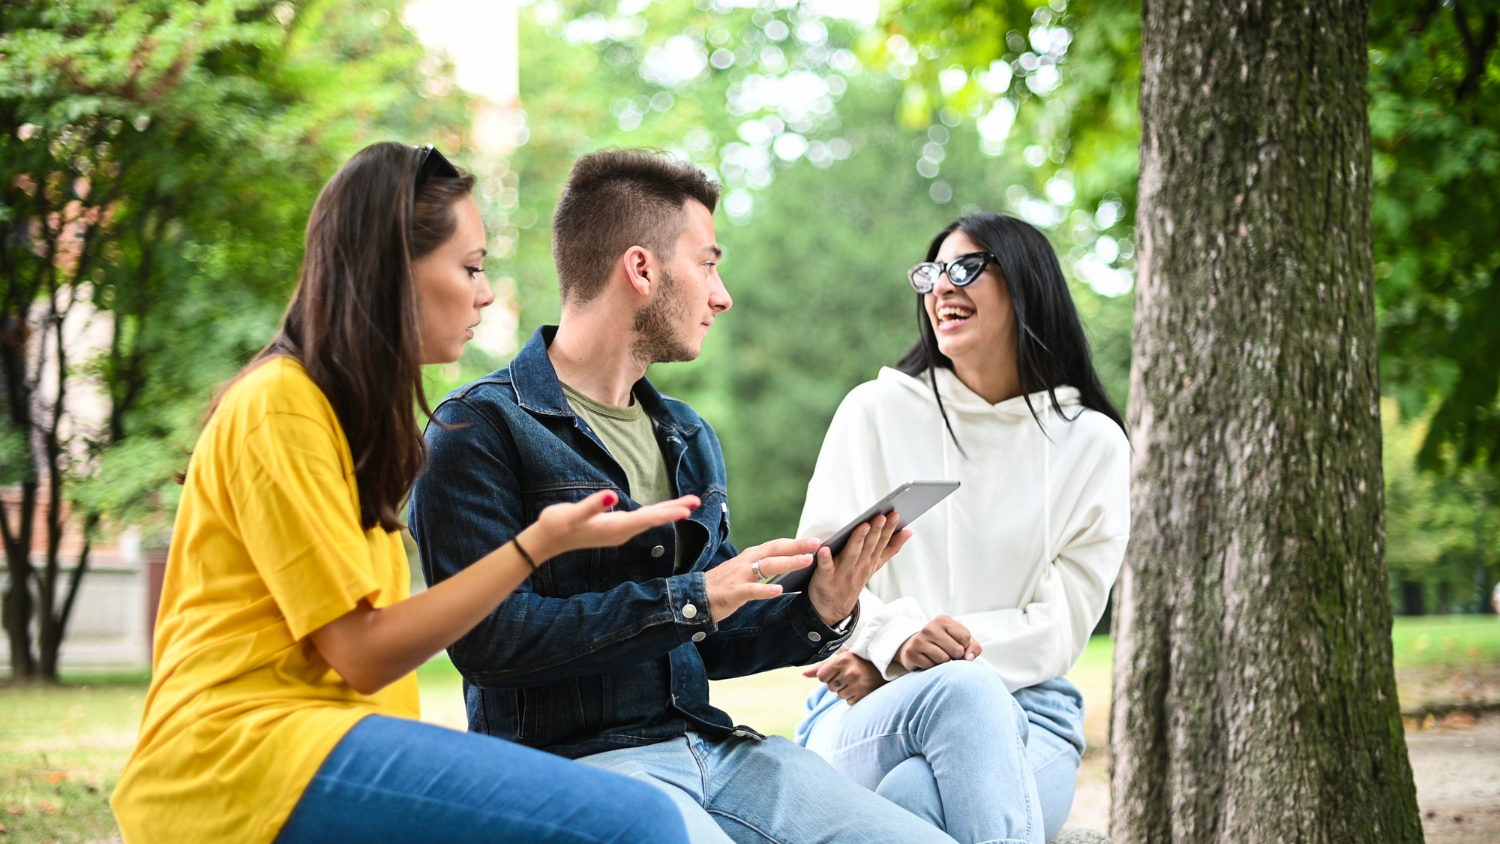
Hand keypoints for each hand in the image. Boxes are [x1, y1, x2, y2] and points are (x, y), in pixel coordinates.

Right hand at [526, 490, 699, 559]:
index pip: (647, 519)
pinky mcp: (613, 529)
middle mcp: (620, 532)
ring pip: (649, 521)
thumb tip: (612, 496)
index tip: (688, 509)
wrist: (545, 542)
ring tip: (687, 505)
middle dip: (675, 510)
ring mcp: (617, 532)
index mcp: (615, 527)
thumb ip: (592, 506)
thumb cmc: (556, 524)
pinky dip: (655, 515)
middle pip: (653, 520)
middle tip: (697, 502)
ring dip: (668, 512)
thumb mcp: (572, 514)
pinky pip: (641, 521)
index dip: (668, 512)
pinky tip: (660, 512)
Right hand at [704, 538, 818, 623]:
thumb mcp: (745, 570)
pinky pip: (752, 590)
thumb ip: (763, 565)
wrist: (696, 596)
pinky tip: (779, 590)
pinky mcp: (735, 592)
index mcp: (751, 556)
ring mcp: (741, 576)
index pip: (777, 545)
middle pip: (776, 550)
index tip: (816, 541)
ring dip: (788, 562)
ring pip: (768, 566)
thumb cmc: (724, 584)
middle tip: (817, 544)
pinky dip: (766, 590)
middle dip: (797, 547)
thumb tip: (787, 563)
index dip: (796, 542)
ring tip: (806, 561)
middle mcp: (747, 561)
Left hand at [802, 650, 885, 704]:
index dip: (827, 676)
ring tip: (857, 681)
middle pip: (830, 687)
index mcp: (842, 660)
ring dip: (846, 691)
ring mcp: (859, 684)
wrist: (886, 666)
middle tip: (850, 676)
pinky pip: (850, 702)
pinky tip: (861, 688)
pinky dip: (854, 697)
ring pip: (839, 695)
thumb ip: (822, 668)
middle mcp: (850, 671)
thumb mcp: (841, 660)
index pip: (821, 676)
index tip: (838, 671)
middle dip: (837, 683)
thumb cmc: (859, 662)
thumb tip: (803, 675)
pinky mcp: (865, 694)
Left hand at [806, 513, 912, 626]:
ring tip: (863, 526)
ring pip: (852, 554)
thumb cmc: (853, 578)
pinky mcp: (825, 578)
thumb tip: (909, 531)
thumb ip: (890, 548)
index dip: (889, 529)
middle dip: (876, 532)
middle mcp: (859, 566)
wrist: (832, 608)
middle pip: (869, 547)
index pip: (882, 543)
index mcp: (871, 561)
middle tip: (881, 517)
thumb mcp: (875, 565)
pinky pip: (826, 568)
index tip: (895, 514)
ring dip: (857, 540)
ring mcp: (843, 573)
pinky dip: (825, 559)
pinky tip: (824, 549)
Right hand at [895, 615, 981, 671]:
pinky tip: (927, 660)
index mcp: (943, 620)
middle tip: (946, 652)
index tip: (955, 644)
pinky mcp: (912, 652)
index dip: (964, 646)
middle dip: (955, 656)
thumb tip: (968, 657)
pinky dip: (931, 667)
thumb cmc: (942, 644)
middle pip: (957, 650)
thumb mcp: (959, 640)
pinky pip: (931, 666)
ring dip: (943, 663)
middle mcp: (930, 628)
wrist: (915, 647)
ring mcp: (919, 640)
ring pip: (944, 659)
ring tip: (936, 656)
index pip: (965, 637)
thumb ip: (972, 647)